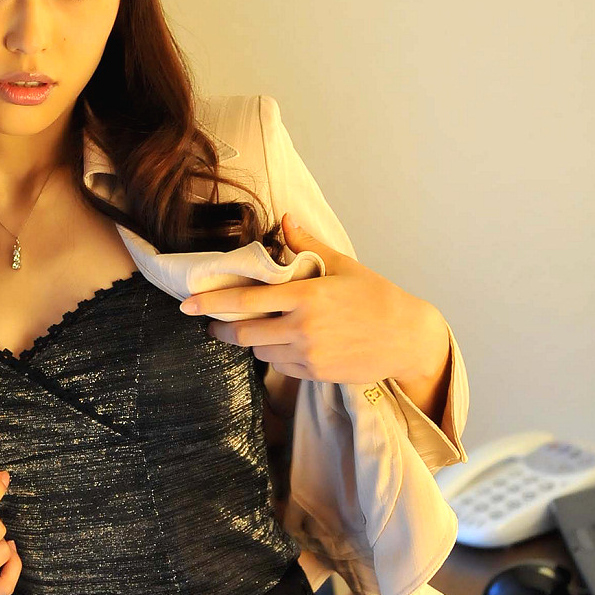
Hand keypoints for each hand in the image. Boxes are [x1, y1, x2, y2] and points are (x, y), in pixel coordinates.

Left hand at [178, 211, 444, 384]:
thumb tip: (284, 220)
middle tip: (210, 322)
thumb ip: (308, 245)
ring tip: (253, 328)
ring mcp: (308, 354)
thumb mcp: (343, 265)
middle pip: (244, 331)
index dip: (212, 303)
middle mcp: (303, 328)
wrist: (407, 338)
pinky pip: (279, 366)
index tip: (187, 304)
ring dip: (250, 340)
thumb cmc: (376, 296)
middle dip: (221, 327)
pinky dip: (272, 355)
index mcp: (306, 296)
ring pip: (259, 351)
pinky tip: (280, 343)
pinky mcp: (315, 374)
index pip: (246, 300)